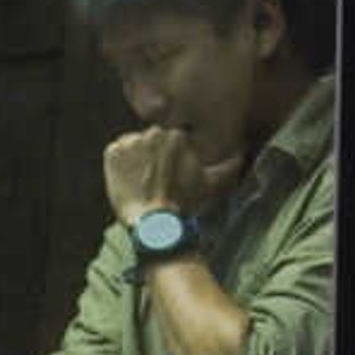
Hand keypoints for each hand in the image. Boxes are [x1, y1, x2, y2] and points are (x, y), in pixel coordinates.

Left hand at [102, 127, 222, 228]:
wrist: (155, 222)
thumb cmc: (185, 203)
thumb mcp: (211, 183)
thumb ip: (228, 166)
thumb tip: (242, 155)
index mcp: (176, 134)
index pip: (168, 140)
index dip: (166, 159)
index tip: (166, 175)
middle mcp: (153, 132)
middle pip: (149, 141)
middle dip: (151, 157)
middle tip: (153, 181)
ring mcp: (131, 141)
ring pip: (132, 146)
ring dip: (134, 161)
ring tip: (140, 183)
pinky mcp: (112, 153)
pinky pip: (114, 153)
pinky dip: (117, 166)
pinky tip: (127, 182)